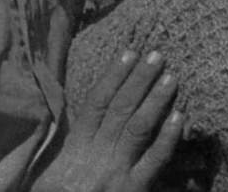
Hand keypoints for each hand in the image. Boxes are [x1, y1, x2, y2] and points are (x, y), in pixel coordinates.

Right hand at [36, 49, 182, 191]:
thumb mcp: (47, 175)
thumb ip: (64, 146)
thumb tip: (79, 113)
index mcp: (71, 152)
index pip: (95, 104)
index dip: (113, 76)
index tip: (128, 52)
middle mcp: (94, 158)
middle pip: (120, 110)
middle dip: (139, 80)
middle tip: (158, 54)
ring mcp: (115, 176)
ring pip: (138, 129)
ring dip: (156, 100)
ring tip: (171, 76)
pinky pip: (154, 162)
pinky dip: (168, 139)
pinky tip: (181, 118)